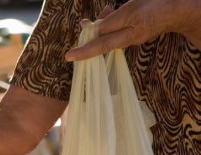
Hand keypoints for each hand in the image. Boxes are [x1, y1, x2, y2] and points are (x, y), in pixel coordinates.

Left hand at [65, 0, 200, 60]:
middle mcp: (127, 40)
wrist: (175, 9)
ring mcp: (129, 38)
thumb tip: (95, 31)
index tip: (68, 57)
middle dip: (90, 33)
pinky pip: (114, 31)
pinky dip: (110, 22)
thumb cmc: (153, 7)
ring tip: (104, 10)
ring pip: (107, 34)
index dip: (84, 51)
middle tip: (84, 22)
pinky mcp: (132, 35)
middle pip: (101, 41)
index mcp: (127, 35)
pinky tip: (110, 11)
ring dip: (101, 23)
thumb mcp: (130, 10)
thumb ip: (111, 22)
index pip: (100, 45)